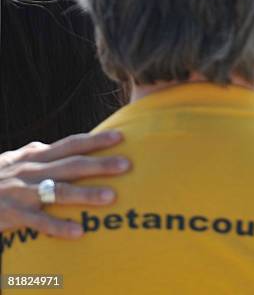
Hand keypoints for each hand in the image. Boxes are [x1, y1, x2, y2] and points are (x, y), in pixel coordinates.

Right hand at [0, 131, 129, 237]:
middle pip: (71, 165)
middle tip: (127, 165)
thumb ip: (37, 151)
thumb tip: (58, 143)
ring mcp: (22, 193)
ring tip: (111, 197)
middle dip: (100, 164)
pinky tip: (79, 232)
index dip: (96, 140)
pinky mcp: (12, 215)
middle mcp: (31, 171)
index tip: (121, 136)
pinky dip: (59, 227)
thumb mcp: (14, 159)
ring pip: (58, 192)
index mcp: (35, 156)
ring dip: (86, 194)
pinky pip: (38, 222)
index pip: (71, 144)